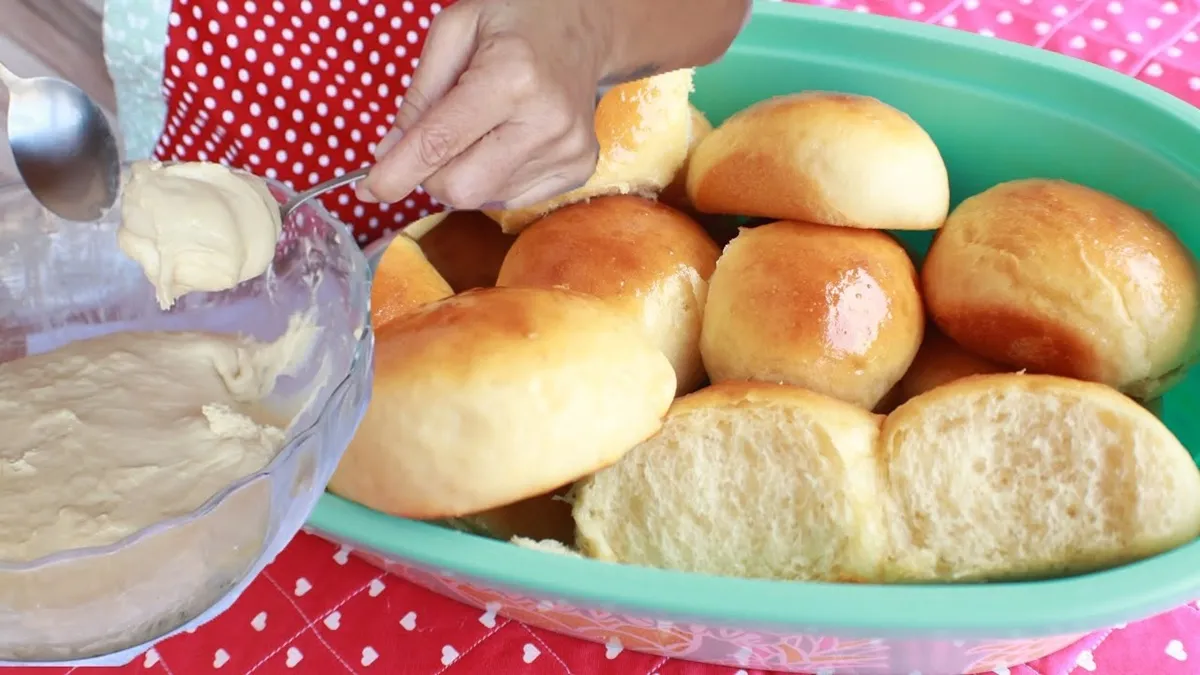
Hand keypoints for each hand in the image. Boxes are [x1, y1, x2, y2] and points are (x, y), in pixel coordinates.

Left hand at [359, 0, 751, 210]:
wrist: (584, 26)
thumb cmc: (513, 21)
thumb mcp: (454, 31)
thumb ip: (418, 95)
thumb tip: (388, 155)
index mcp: (512, 76)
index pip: (439, 144)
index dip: (395, 174)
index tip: (367, 190)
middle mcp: (546, 120)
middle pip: (459, 188)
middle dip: (432, 174)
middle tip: (437, 140)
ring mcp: (568, 150)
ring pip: (483, 199)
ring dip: (464, 174)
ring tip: (483, 129)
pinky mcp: (578, 169)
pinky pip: (510, 200)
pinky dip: (493, 179)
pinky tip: (506, 142)